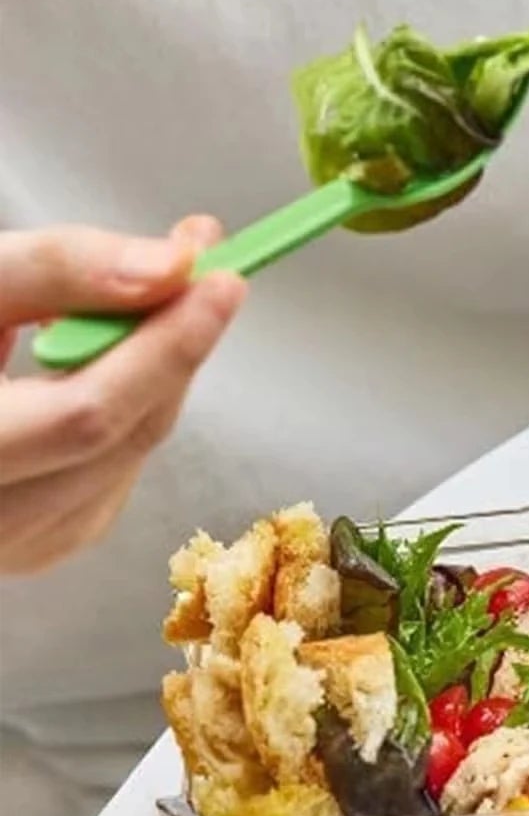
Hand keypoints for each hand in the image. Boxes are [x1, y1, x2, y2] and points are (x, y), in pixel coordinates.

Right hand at [0, 219, 245, 574]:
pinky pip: (115, 475)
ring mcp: (16, 545)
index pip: (85, 415)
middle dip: (173, 351)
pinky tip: (100, 372)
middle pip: (118, 438)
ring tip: (135, 311)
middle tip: (209, 278)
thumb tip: (172, 269)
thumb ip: (62, 269)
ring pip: (129, 456)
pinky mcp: (42, 547)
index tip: (221, 282)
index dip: (163, 350)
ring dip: (155, 379)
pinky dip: (128, 415)